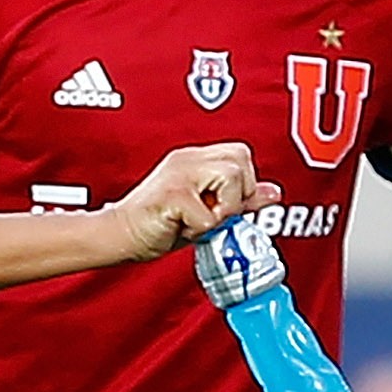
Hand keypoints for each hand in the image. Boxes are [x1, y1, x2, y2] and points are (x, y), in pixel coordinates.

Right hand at [110, 143, 278, 259]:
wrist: (119, 237)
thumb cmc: (159, 225)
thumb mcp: (208, 211)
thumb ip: (239, 199)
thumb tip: (272, 192)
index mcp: (196, 159)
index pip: (241, 154)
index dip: (244, 183)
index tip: (226, 207)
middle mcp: (188, 159)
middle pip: (241, 159)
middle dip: (238, 194)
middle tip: (214, 213)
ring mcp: (179, 172)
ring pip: (231, 178)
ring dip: (222, 211)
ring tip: (198, 221)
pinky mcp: (172, 192)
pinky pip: (209, 214)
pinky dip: (201, 229)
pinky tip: (182, 228)